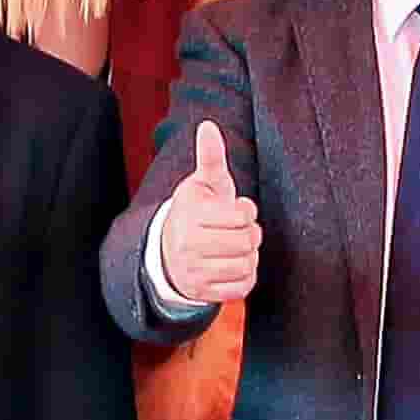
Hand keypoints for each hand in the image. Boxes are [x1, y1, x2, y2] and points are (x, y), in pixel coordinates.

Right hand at [154, 122, 262, 310]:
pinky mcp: (204, 293)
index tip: (236, 210)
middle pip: (247, 241)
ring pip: (247, 264)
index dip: (247, 211)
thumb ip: (210, 157)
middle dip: (250, 234)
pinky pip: (243, 286)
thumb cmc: (195, 212)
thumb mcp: (201, 183)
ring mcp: (194, 273)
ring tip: (236, 247)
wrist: (168, 252)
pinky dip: (246, 275)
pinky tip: (233, 264)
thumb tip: (208, 126)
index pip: (242, 216)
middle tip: (239, 230)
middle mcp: (187, 246)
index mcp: (189, 216)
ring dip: (249, 255)